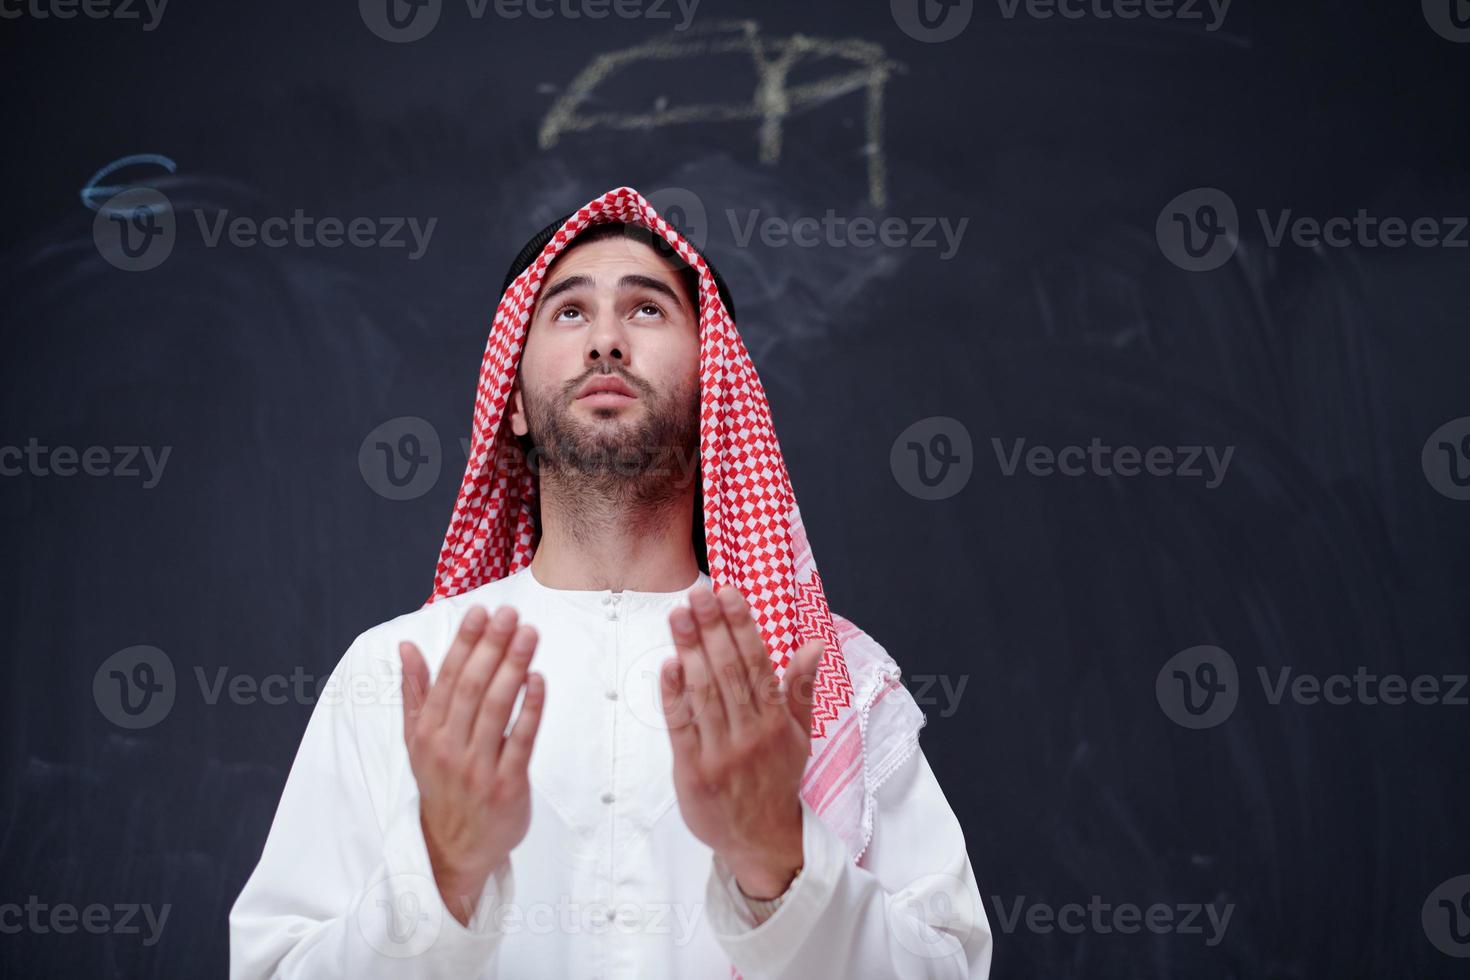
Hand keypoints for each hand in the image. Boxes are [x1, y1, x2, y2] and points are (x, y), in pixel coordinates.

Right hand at [399, 606, 544, 924]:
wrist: (454, 850)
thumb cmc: (441, 785)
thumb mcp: (417, 741)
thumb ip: (415, 692)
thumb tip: (407, 646)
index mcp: (426, 734)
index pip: (446, 678)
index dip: (465, 643)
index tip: (480, 611)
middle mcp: (448, 748)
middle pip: (472, 688)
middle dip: (492, 646)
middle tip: (510, 614)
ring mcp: (478, 768)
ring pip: (496, 708)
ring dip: (513, 667)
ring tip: (528, 634)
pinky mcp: (507, 785)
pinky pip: (521, 740)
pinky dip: (530, 708)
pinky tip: (539, 679)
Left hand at [659, 585, 825, 898]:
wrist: (762, 840)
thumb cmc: (777, 779)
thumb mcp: (799, 735)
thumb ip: (801, 687)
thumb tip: (814, 643)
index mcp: (777, 720)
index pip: (758, 663)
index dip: (742, 625)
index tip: (728, 593)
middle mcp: (751, 733)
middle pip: (729, 671)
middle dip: (712, 628)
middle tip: (696, 593)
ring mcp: (722, 752)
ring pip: (705, 692)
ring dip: (690, 650)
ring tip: (678, 615)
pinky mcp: (693, 771)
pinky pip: (682, 726)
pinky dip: (675, 695)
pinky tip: (668, 664)